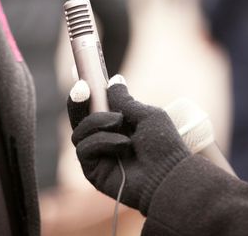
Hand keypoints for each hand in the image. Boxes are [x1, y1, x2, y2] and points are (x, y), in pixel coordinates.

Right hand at [67, 75, 190, 214]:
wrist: (169, 174)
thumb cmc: (163, 145)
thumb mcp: (145, 114)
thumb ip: (124, 100)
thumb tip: (114, 79)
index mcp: (115, 124)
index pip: (93, 105)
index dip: (84, 90)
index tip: (79, 72)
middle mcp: (102, 138)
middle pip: (77, 118)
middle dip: (77, 101)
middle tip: (83, 88)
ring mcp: (96, 155)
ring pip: (79, 131)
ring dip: (98, 122)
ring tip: (121, 125)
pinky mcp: (92, 171)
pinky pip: (84, 148)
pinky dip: (102, 141)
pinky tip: (122, 145)